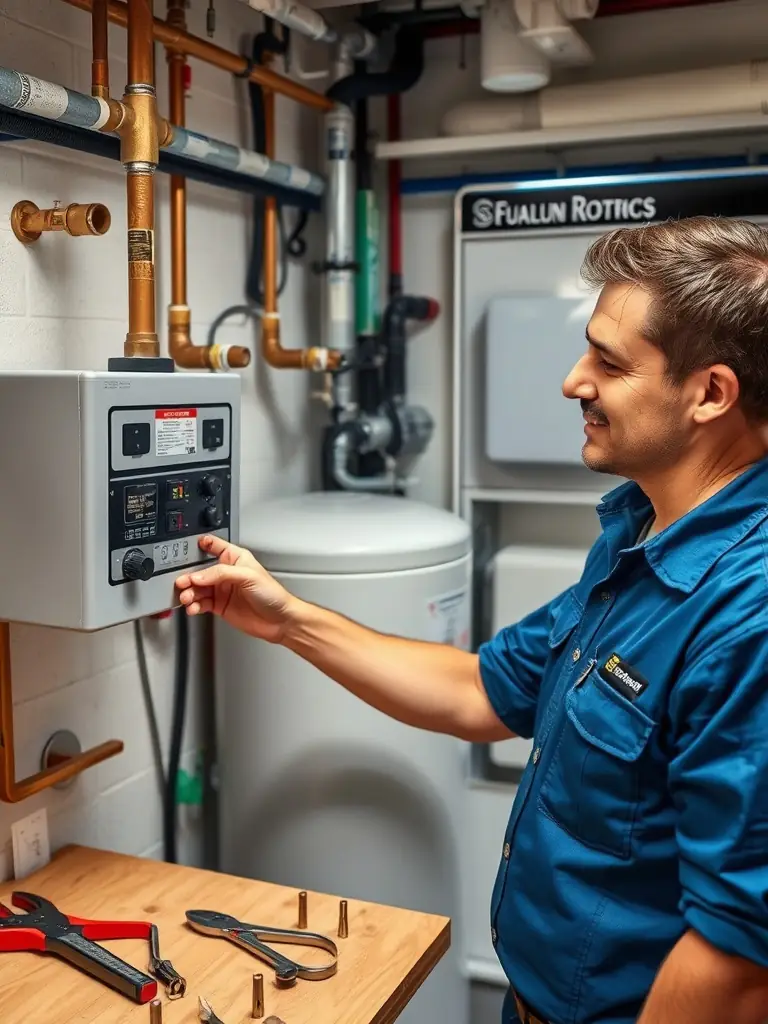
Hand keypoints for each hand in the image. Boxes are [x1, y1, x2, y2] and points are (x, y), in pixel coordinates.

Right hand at [174, 535, 298, 643]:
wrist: (280, 621)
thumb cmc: (273, 594)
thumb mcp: (248, 576)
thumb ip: (222, 573)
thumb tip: (200, 575)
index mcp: (236, 559)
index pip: (215, 546)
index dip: (202, 545)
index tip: (188, 546)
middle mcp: (227, 573)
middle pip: (200, 570)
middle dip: (189, 576)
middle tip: (182, 582)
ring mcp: (222, 590)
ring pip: (198, 588)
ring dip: (190, 593)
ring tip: (187, 598)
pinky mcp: (220, 606)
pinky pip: (201, 603)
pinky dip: (194, 606)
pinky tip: (193, 607)